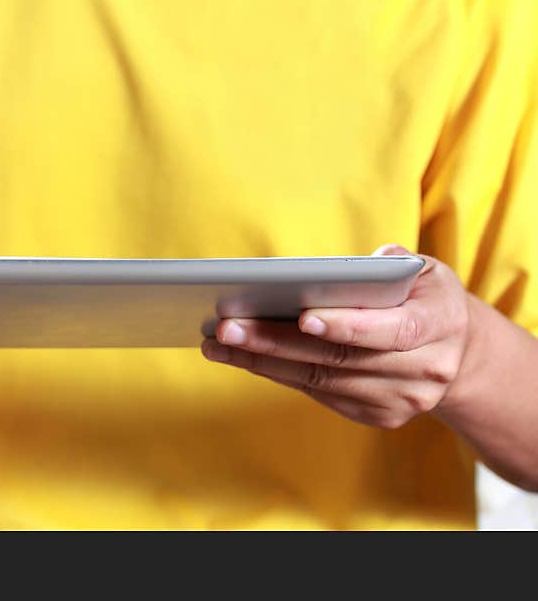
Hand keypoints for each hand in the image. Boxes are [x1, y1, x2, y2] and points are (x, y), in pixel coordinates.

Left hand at [201, 245, 473, 428]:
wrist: (458, 354)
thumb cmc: (425, 299)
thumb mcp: (426, 271)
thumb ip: (394, 263)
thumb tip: (348, 269)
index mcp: (439, 324)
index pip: (391, 330)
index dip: (347, 325)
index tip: (302, 316)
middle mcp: (424, 370)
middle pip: (340, 359)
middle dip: (277, 342)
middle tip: (228, 328)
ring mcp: (401, 400)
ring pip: (321, 381)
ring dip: (263, 362)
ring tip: (219, 344)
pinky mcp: (377, 415)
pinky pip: (319, 394)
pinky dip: (277, 374)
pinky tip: (243, 358)